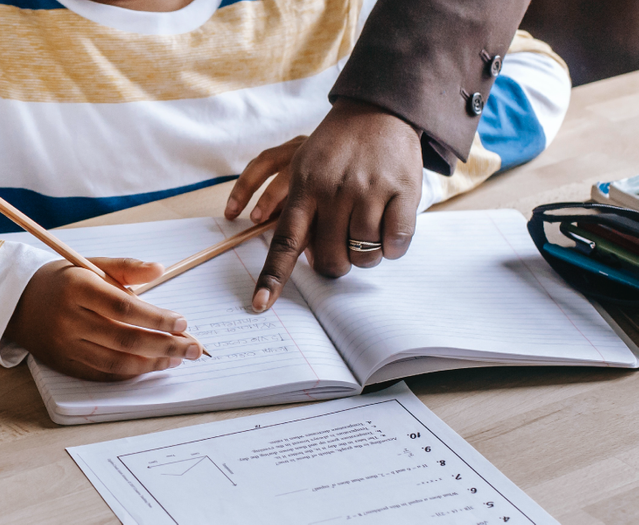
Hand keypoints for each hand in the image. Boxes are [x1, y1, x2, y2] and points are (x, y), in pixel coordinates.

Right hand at [4, 258, 201, 380]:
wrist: (17, 301)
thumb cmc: (65, 280)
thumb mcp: (93, 264)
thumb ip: (128, 268)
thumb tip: (160, 269)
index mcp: (78, 288)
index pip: (124, 308)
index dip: (156, 318)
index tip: (183, 323)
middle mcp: (69, 319)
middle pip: (125, 339)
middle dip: (166, 346)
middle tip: (194, 349)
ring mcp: (65, 345)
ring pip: (116, 361)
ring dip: (152, 363)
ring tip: (177, 359)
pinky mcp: (64, 363)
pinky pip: (102, 373)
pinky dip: (131, 372)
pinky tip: (152, 366)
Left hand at [225, 98, 422, 311]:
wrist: (378, 109)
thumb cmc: (337, 147)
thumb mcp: (303, 166)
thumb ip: (296, 209)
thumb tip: (298, 255)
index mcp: (304, 188)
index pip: (284, 242)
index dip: (273, 277)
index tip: (260, 305)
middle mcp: (334, 192)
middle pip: (329, 260)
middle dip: (335, 264)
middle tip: (342, 244)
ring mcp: (369, 192)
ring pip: (364, 257)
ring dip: (366, 254)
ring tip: (367, 226)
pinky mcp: (402, 192)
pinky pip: (396, 244)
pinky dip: (392, 246)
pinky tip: (389, 225)